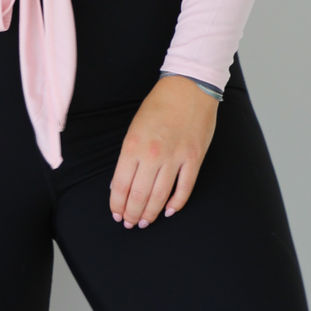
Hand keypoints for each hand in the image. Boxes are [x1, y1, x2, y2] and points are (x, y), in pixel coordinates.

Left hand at [109, 75, 218, 227]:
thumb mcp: (135, 127)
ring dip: (151, 213)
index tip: (116, 214)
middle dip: (132, 214)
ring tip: (145, 222)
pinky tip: (169, 211)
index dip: (117, 204)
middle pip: (139, 195)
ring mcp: (175, 157)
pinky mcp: (194, 158)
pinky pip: (184, 188)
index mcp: (133, 145)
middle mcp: (152, 155)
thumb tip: (121, 183)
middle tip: (129, 224)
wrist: (190, 87)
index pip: (120, 185)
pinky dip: (176, 203)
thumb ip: (128, 156)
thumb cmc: (159, 105)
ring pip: (160, 196)